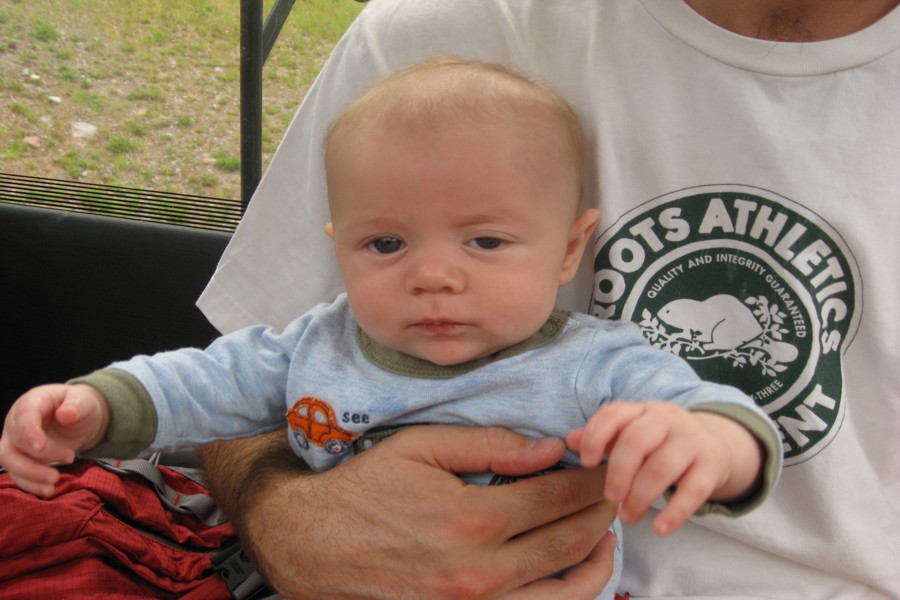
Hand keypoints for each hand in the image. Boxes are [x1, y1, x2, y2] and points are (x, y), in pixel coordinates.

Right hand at [0, 383, 109, 495]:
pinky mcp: (22, 459)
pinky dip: (31, 484)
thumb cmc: (79, 406)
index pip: (23, 418)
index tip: (41, 446)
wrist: (80, 417)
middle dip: (33, 460)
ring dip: (30, 476)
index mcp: (32, 403)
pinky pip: (18, 475)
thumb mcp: (84, 400)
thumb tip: (66, 414)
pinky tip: (49, 489)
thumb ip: (77, 405)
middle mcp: (17, 424)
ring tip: (55, 481)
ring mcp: (16, 443)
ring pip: (10, 463)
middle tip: (67, 460)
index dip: (28, 433)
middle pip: (11, 446)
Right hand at [200, 426, 617, 599]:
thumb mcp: (421, 448)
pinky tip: (569, 574)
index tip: (603, 465)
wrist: (312, 544)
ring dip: (596, 562)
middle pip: (570, 544)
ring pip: (565, 594)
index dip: (589, 479)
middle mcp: (482, 572)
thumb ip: (490, 445)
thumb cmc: (365, 489)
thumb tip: (549, 449)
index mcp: (473, 519)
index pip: (557, 498)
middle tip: (612, 493)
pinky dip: (563, 595)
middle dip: (600, 514)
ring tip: (604, 537)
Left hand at [567, 401, 761, 535]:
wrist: (714, 444)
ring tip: (628, 517)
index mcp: (641, 410)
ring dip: (640, 496)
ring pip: (662, 467)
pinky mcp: (712, 465)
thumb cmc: (660, 443)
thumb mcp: (632, 434)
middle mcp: (667, 419)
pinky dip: (674, 512)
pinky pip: (694, 490)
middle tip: (609, 499)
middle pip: (637, 440)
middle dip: (618, 472)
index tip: (586, 463)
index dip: (596, 436)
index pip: (614, 414)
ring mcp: (692, 440)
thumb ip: (602, 438)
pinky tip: (658, 529)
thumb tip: (569, 440)